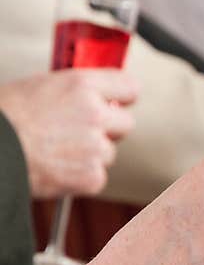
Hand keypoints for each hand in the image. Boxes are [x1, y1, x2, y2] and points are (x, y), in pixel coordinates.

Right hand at [0, 70, 136, 198]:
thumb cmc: (4, 118)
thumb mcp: (39, 87)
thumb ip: (74, 92)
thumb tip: (94, 97)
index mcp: (81, 86)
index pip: (129, 87)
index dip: (122, 97)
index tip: (118, 103)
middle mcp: (94, 114)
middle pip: (125, 123)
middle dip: (107, 129)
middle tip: (78, 133)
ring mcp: (95, 146)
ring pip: (109, 152)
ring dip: (91, 155)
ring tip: (57, 152)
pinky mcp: (91, 176)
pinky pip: (97, 177)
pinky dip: (80, 178)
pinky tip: (56, 169)